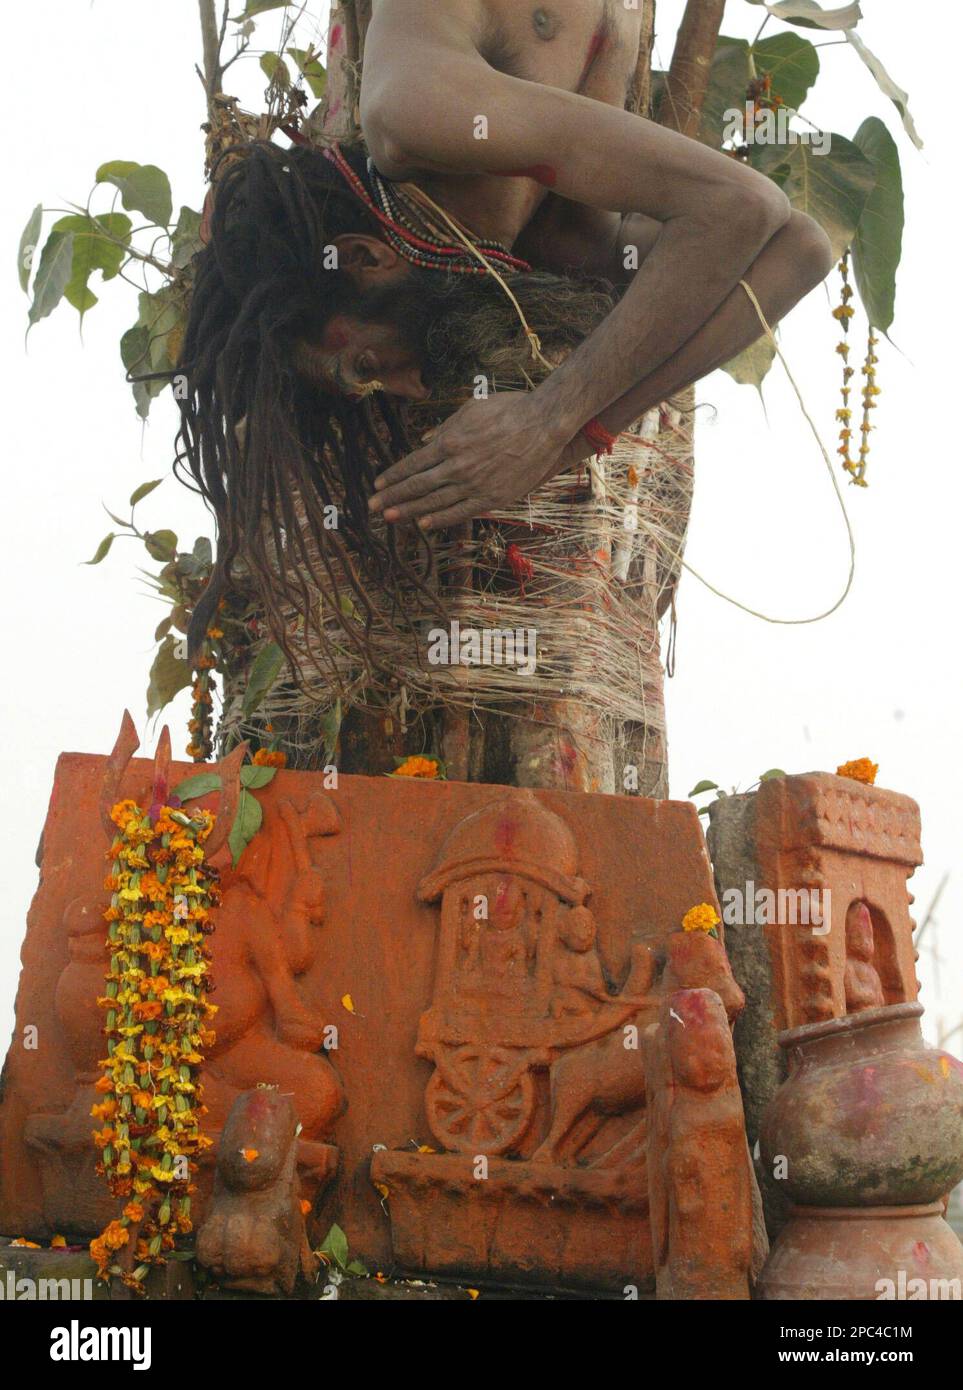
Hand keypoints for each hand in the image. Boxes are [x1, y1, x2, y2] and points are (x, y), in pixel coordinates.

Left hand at [368, 391, 570, 529]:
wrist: (545, 424)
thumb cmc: (509, 410)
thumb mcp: (471, 409)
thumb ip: (446, 427)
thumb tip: (425, 440)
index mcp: (450, 442)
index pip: (413, 463)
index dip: (393, 476)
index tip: (378, 484)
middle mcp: (457, 466)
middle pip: (417, 486)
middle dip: (393, 497)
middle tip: (372, 508)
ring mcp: (474, 484)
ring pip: (435, 502)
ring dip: (410, 512)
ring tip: (390, 518)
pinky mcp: (492, 497)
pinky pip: (461, 512)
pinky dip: (440, 519)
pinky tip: (424, 525)